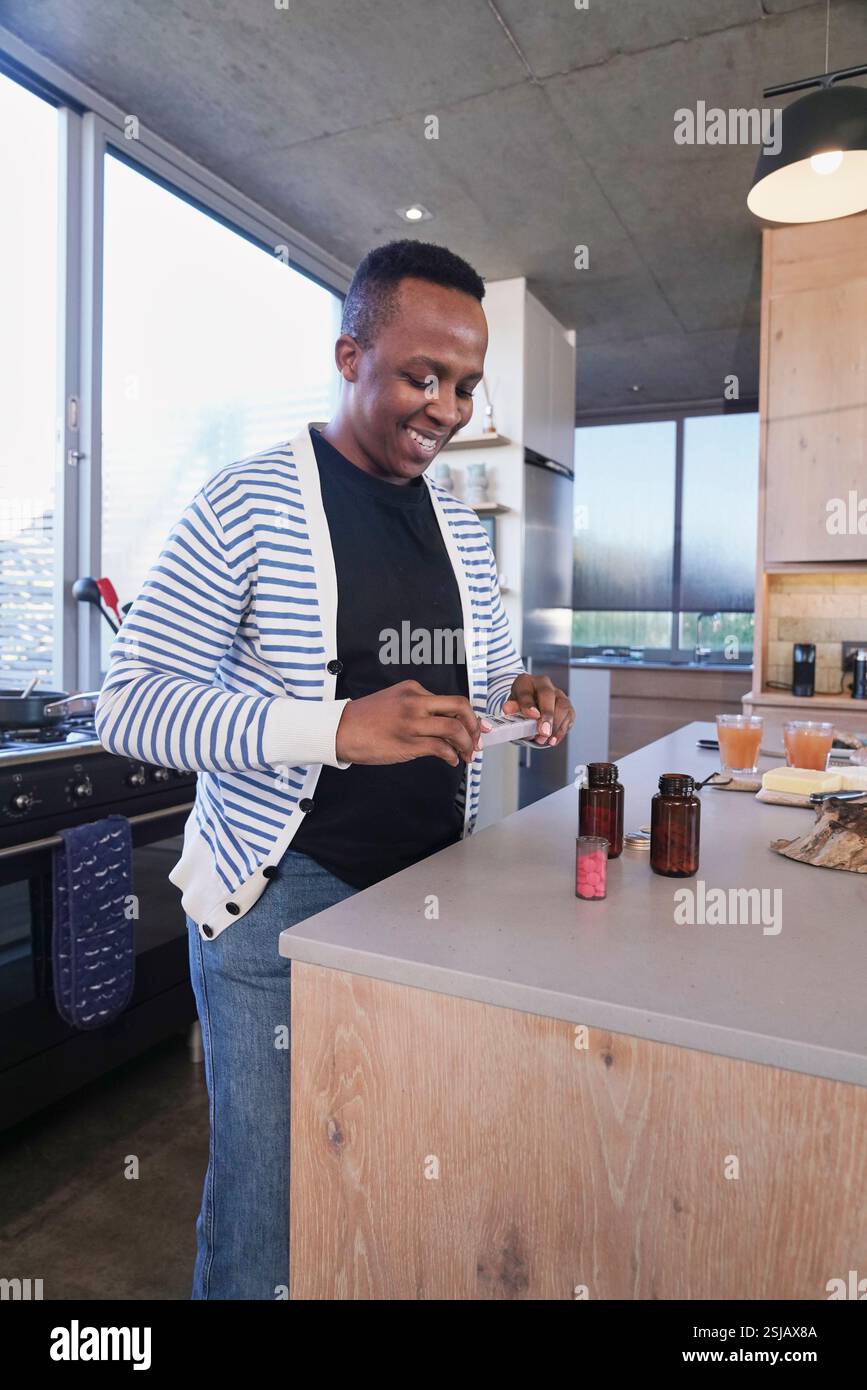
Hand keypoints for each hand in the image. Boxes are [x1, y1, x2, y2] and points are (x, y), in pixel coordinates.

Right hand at [335, 680, 490, 766]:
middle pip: (460, 707)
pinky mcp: (407, 743)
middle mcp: (415, 702)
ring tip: (466, 754)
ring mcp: (412, 723)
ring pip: (454, 729)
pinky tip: (451, 760)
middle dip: (474, 725)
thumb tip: (443, 722)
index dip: (468, 716)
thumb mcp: (394, 700)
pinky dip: (451, 755)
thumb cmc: (365, 719)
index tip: (475, 727)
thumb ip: (418, 706)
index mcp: (413, 690)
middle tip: (477, 739)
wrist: (339, 730)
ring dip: (466, 744)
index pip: (451, 700)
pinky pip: (440, 748)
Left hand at [502, 673, 573, 746]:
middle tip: (544, 732)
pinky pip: (568, 717)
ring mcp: (558, 694)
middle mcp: (544, 684)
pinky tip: (553, 740)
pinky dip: (561, 731)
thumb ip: (511, 707)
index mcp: (526, 682)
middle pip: (548, 695)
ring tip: (545, 739)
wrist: (530, 704)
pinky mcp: (567, 706)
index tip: (533, 716)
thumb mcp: (511, 706)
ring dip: (555, 726)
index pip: (526, 691)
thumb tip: (508, 709)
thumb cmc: (520, 705)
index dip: (529, 704)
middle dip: (547, 715)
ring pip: (562, 706)